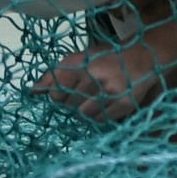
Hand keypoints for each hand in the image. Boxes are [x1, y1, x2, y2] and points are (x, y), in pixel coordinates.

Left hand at [36, 44, 170, 122]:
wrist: (144, 57)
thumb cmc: (107, 58)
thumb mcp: (81, 58)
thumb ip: (56, 73)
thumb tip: (32, 92)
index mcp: (80, 63)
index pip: (55, 92)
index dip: (58, 96)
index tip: (65, 93)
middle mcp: (94, 77)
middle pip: (70, 105)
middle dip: (73, 104)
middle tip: (86, 94)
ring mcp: (110, 91)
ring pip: (84, 115)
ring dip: (87, 111)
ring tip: (97, 99)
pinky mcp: (124, 104)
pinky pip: (101, 120)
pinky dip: (100, 116)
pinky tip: (107, 104)